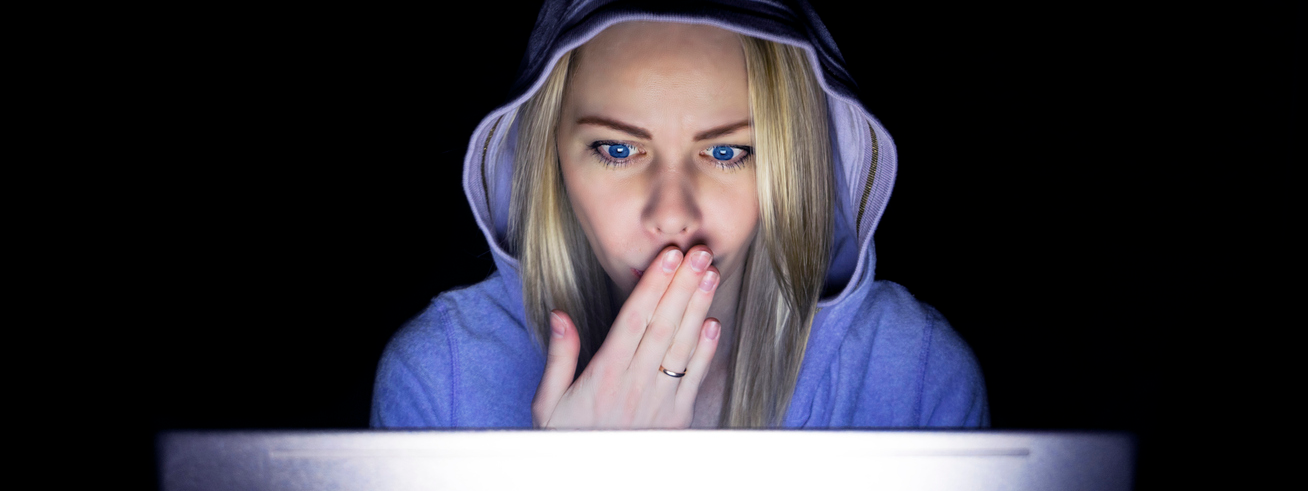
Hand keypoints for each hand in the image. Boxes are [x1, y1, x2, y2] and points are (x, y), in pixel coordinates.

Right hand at [531, 245, 722, 427]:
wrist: (593, 483)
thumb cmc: (567, 441)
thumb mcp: (548, 403)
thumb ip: (559, 357)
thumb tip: (560, 315)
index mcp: (604, 374)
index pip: (634, 319)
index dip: (653, 285)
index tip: (667, 257)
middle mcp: (635, 384)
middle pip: (664, 325)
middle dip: (682, 285)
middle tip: (699, 252)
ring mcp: (659, 402)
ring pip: (683, 346)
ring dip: (698, 308)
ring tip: (710, 276)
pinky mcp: (675, 420)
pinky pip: (694, 380)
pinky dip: (707, 351)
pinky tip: (713, 324)